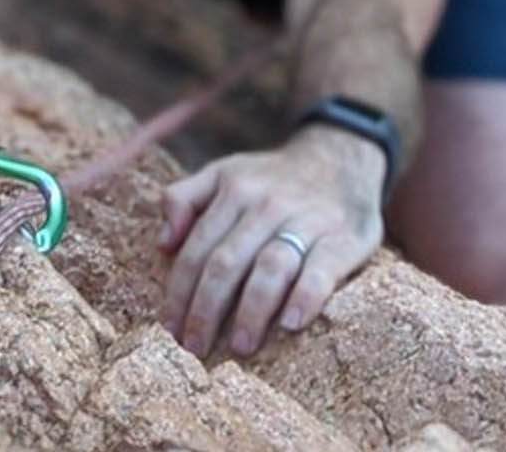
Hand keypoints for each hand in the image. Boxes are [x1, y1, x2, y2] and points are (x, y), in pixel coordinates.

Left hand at [158, 127, 384, 358]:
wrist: (339, 158)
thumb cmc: (270, 179)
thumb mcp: (223, 172)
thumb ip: (184, 198)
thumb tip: (162, 243)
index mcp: (232, 190)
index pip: (198, 247)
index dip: (180, 290)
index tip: (170, 327)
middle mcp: (266, 205)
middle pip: (228, 262)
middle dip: (206, 309)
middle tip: (196, 347)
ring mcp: (305, 221)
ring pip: (270, 267)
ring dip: (251, 310)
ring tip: (239, 346)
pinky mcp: (342, 238)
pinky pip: (321, 271)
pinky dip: (305, 297)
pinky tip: (291, 325)